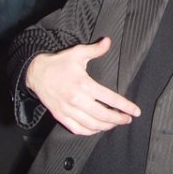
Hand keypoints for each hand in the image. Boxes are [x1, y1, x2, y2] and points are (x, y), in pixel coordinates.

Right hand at [26, 37, 140, 134]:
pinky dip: (90, 132)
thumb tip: (109, 41)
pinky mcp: (60, 116)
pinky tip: (98, 129)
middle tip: (127, 119)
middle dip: (119, 119)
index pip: (111, 99)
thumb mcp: (78, 53)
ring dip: (106, 126)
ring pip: (92, 125)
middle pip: (103, 115)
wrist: (36, 73)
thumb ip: (95, 50)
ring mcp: (68, 110)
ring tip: (115, 123)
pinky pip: (78, 129)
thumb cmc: (59, 62)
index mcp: (85, 85)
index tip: (136, 112)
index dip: (125, 106)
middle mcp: (77, 100)